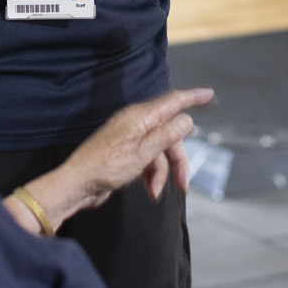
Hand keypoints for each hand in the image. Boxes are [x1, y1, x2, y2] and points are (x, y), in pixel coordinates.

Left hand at [25, 89, 216, 228]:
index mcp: (139, 117)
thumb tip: (186, 120)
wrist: (78, 185)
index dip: (193, 98)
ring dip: (163, 172)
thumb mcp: (142, 153)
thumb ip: (166, 135)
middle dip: (178, 159)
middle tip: (184, 183)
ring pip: (160, 150)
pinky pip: (148, 159)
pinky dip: (151, 175)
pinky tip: (150, 190)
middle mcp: (135, 124)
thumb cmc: (105, 167)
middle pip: (169, 134)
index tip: (210, 95)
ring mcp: (130, 138)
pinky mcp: (125, 152)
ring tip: (157, 192)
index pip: (173, 102)